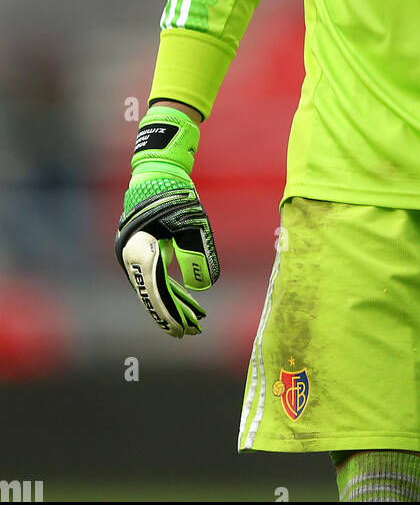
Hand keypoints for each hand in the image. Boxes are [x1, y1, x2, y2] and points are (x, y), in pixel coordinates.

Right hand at [115, 105, 218, 336]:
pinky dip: (172, 289)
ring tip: (194, 323)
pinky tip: (190, 301)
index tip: (182, 330)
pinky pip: (156, 277)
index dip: (169, 312)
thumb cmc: (175, 195)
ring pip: (154, 287)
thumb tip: (202, 286)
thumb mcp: (192, 223)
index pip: (154, 289)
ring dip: (174, 304)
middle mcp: (131, 256)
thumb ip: (196, 253)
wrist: (158, 171)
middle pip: (152, 293)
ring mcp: (135, 255)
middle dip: (172, 314)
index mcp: (138, 249)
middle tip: (190, 334)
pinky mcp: (144, 253)